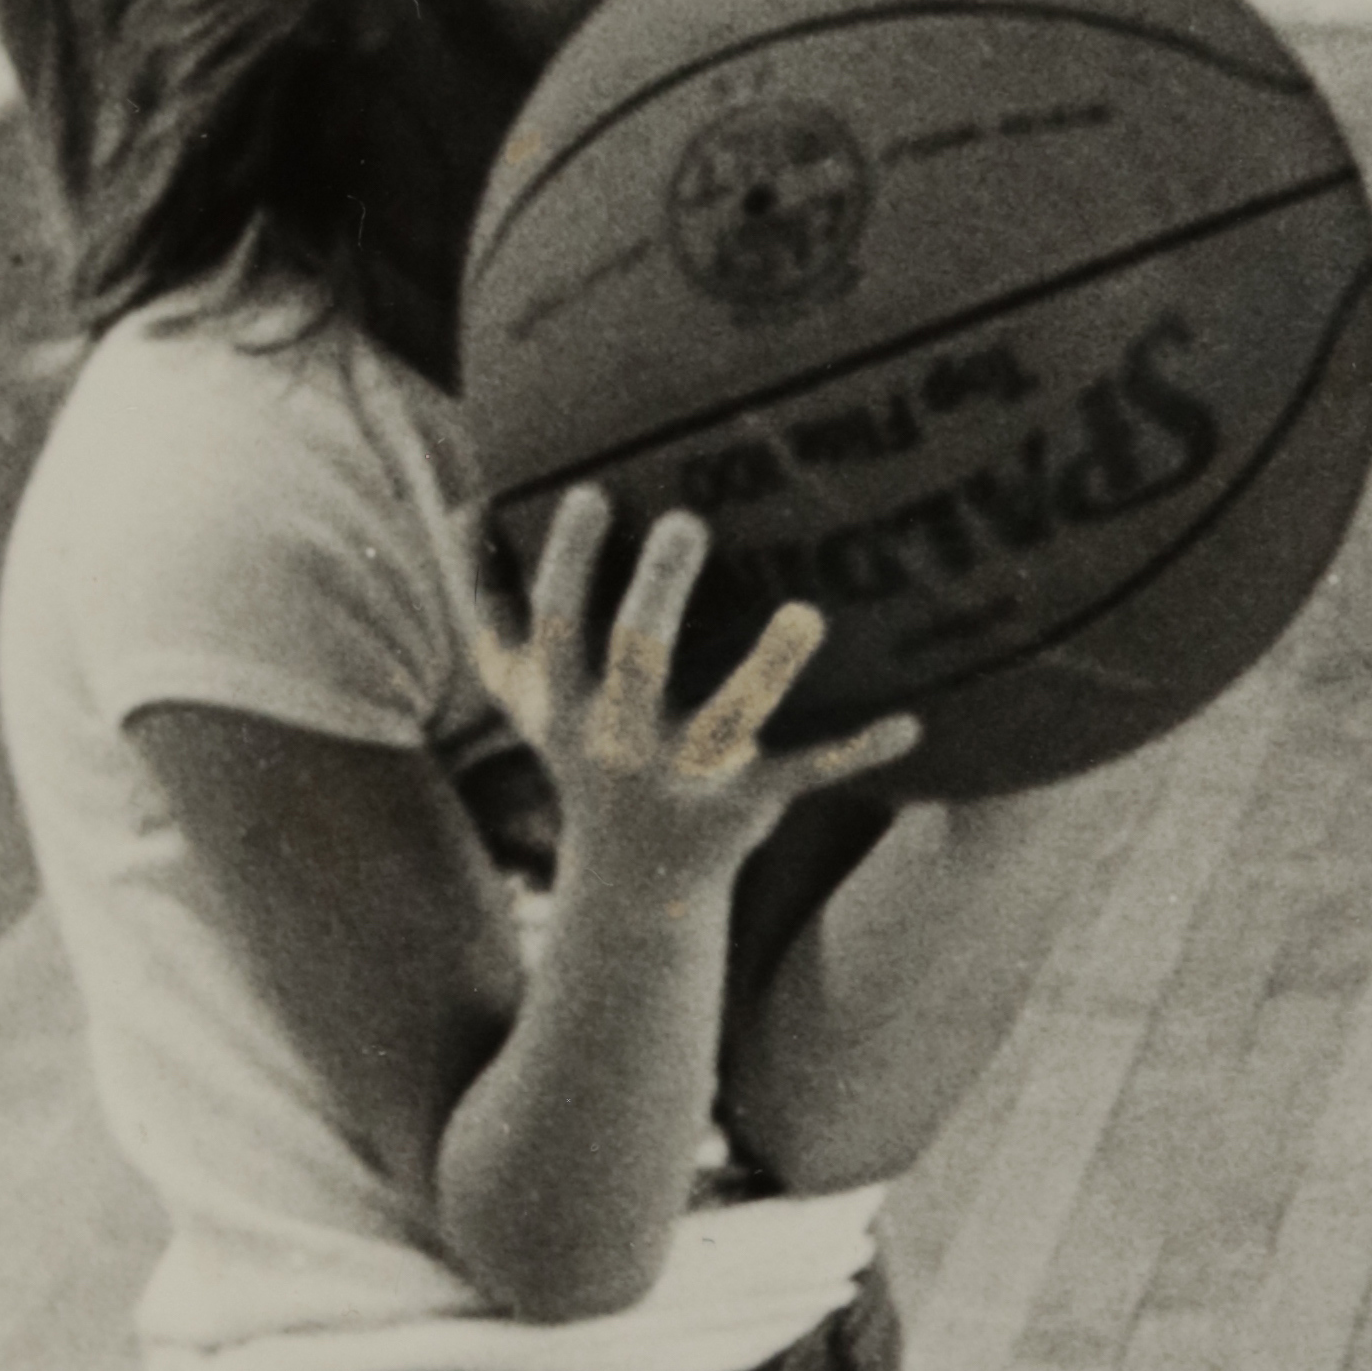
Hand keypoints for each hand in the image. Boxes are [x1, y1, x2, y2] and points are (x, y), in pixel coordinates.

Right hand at [471, 488, 917, 890]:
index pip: (557, 623)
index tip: (594, 492)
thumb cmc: (578, 743)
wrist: (632, 879)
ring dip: (769, 667)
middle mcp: (619, 738)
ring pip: (728, 716)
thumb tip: (459, 501)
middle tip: (688, 520)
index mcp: (563, 700)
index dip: (571, 560)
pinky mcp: (747, 801)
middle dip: (659, 591)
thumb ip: (482, 600)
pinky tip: (912, 722)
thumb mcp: (519, 688)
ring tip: (808, 612)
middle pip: (635, 657)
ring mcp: (686, 772)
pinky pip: (807, 773)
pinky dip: (858, 750)